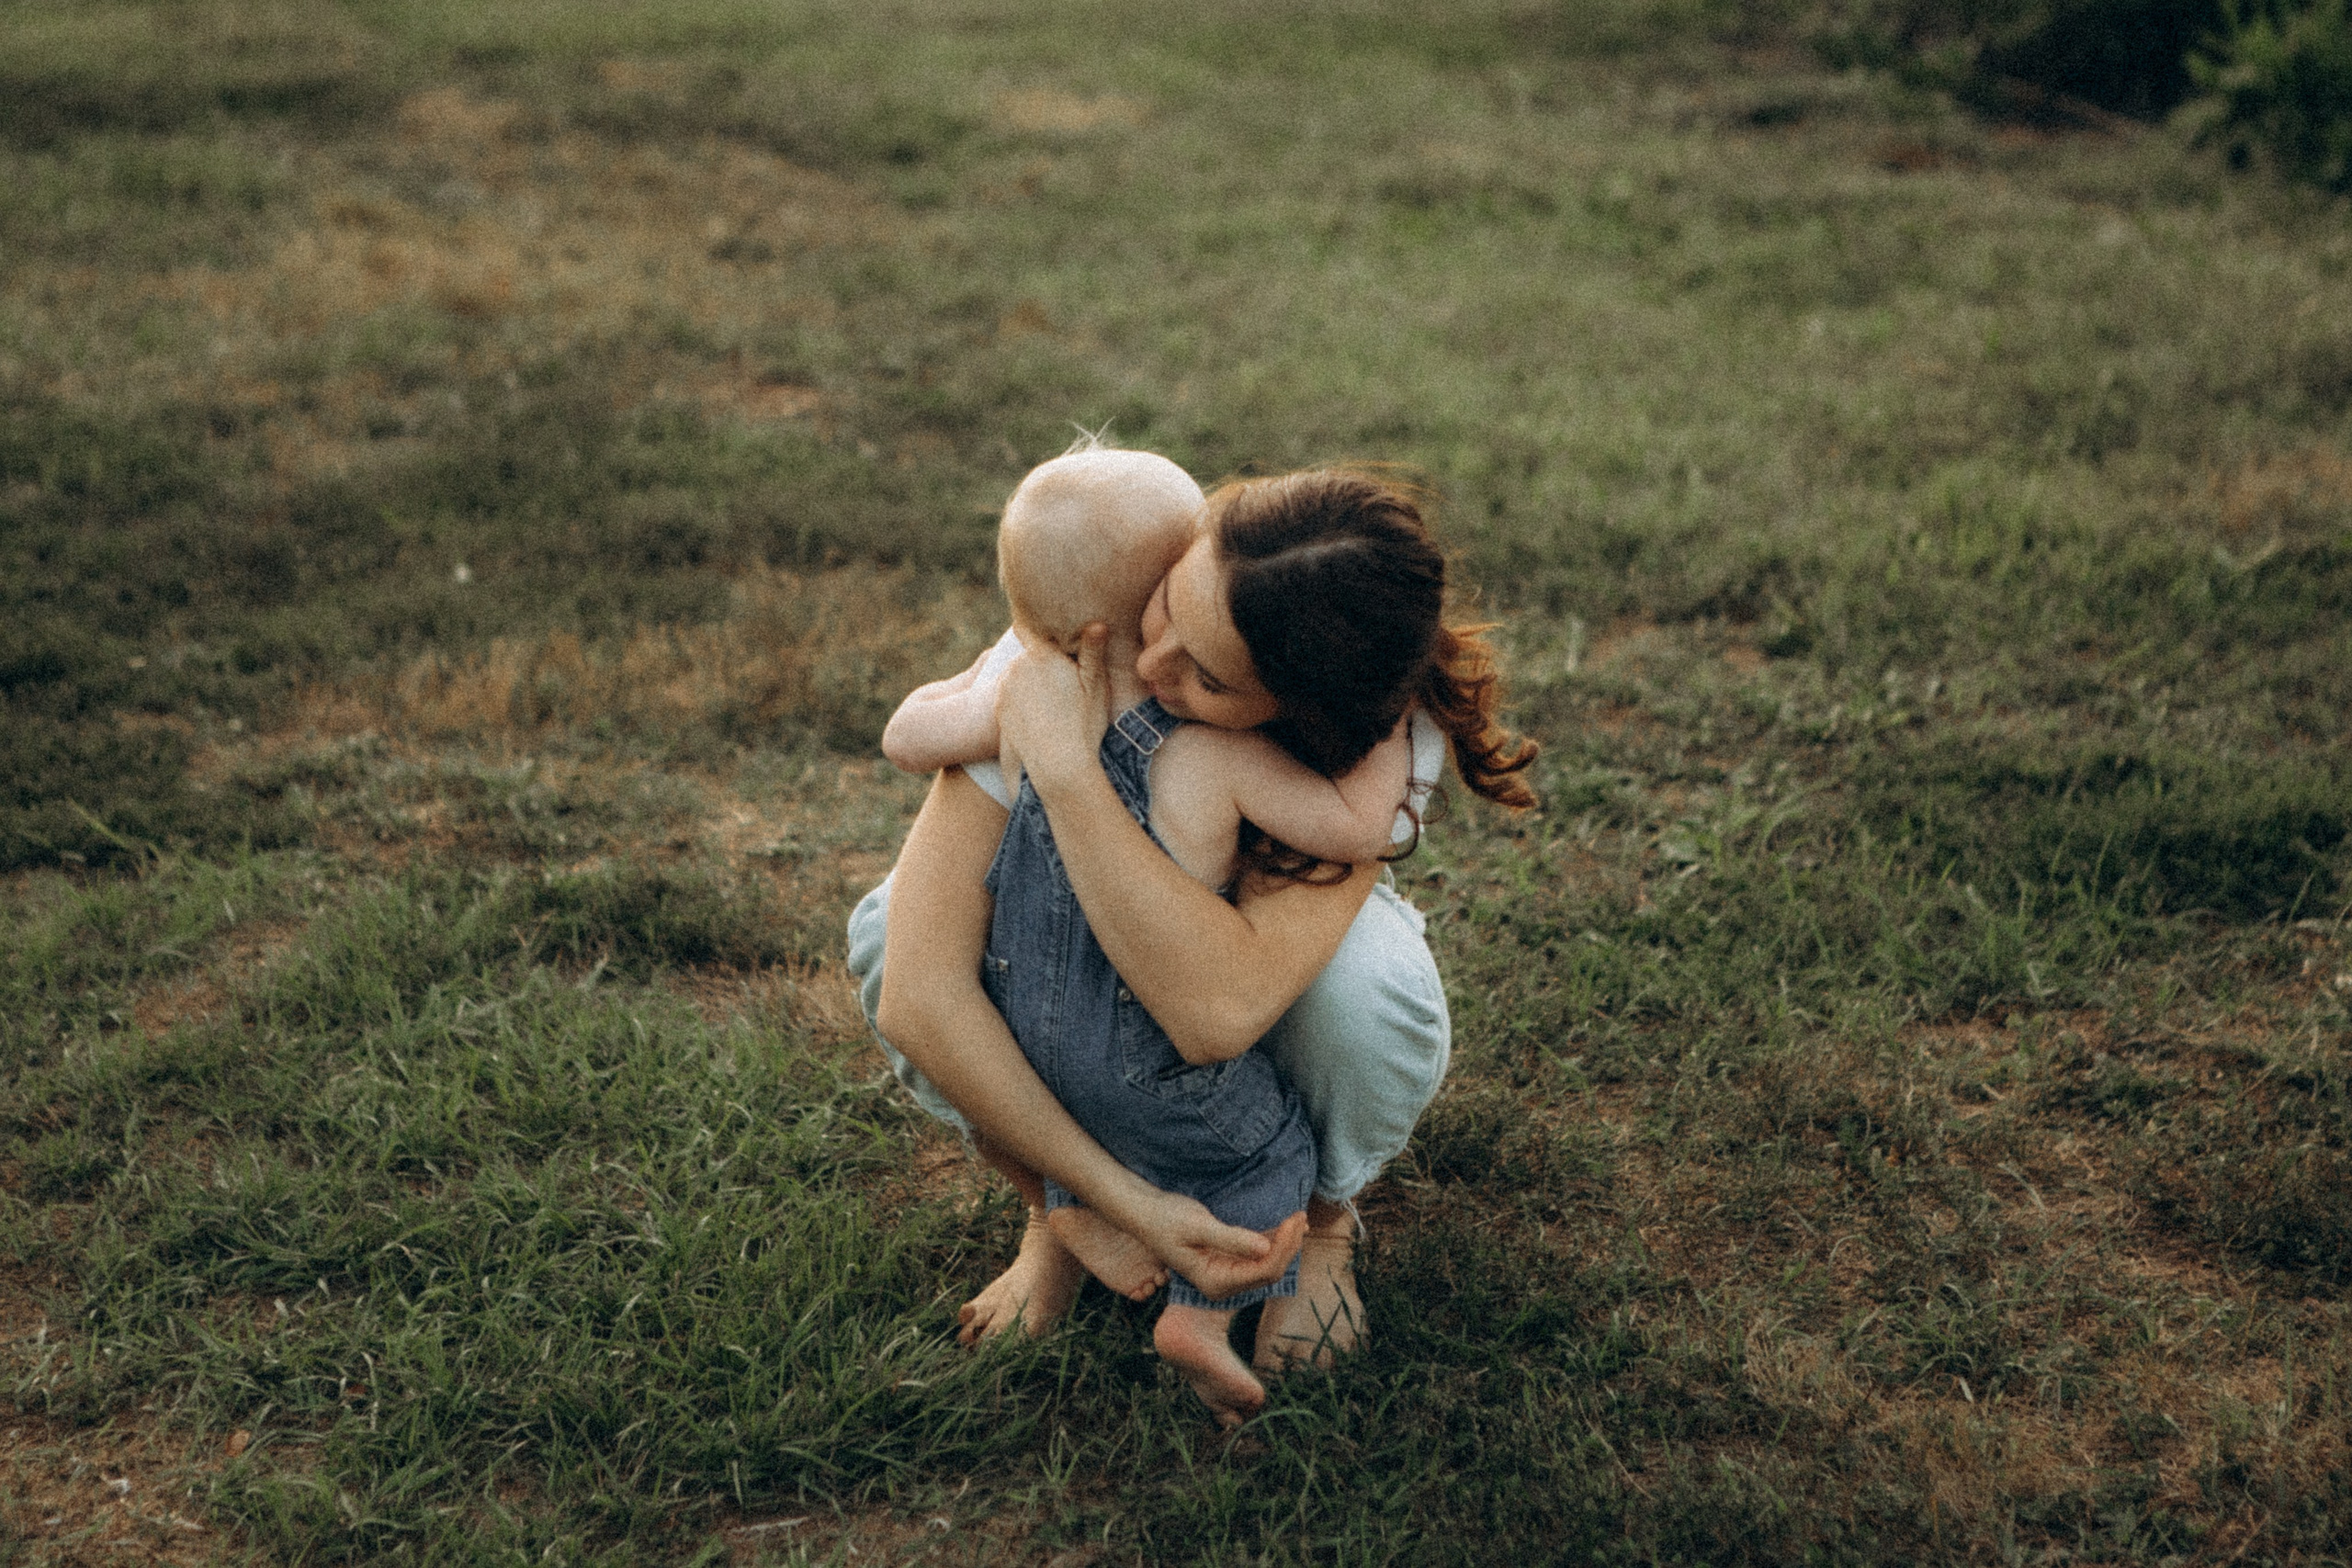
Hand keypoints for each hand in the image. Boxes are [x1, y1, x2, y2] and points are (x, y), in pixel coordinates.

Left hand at [995, 624, 1112, 798]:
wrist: (1058, 765)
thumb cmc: (1084, 724)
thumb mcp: (1096, 686)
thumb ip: (1093, 651)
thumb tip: (1097, 622)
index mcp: (1041, 655)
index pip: (1030, 630)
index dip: (1042, 634)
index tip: (1053, 640)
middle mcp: (1016, 666)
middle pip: (1027, 655)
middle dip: (1040, 662)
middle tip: (1061, 680)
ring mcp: (1004, 688)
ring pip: (1016, 675)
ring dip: (1027, 681)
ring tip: (1050, 702)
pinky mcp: (997, 709)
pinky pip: (1009, 695)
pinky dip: (1019, 700)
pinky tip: (1038, 714)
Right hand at [1130, 1187, 1303, 1299]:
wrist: (1146, 1213)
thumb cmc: (1166, 1219)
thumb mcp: (1198, 1227)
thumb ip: (1232, 1239)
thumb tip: (1265, 1247)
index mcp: (1215, 1282)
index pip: (1263, 1271)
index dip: (1283, 1247)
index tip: (1293, 1220)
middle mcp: (1224, 1283)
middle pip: (1269, 1270)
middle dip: (1288, 1244)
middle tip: (1301, 1215)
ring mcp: (1226, 1272)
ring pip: (1267, 1262)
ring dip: (1285, 1242)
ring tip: (1300, 1218)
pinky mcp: (1228, 1259)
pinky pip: (1258, 1254)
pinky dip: (1274, 1240)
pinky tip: (1289, 1226)